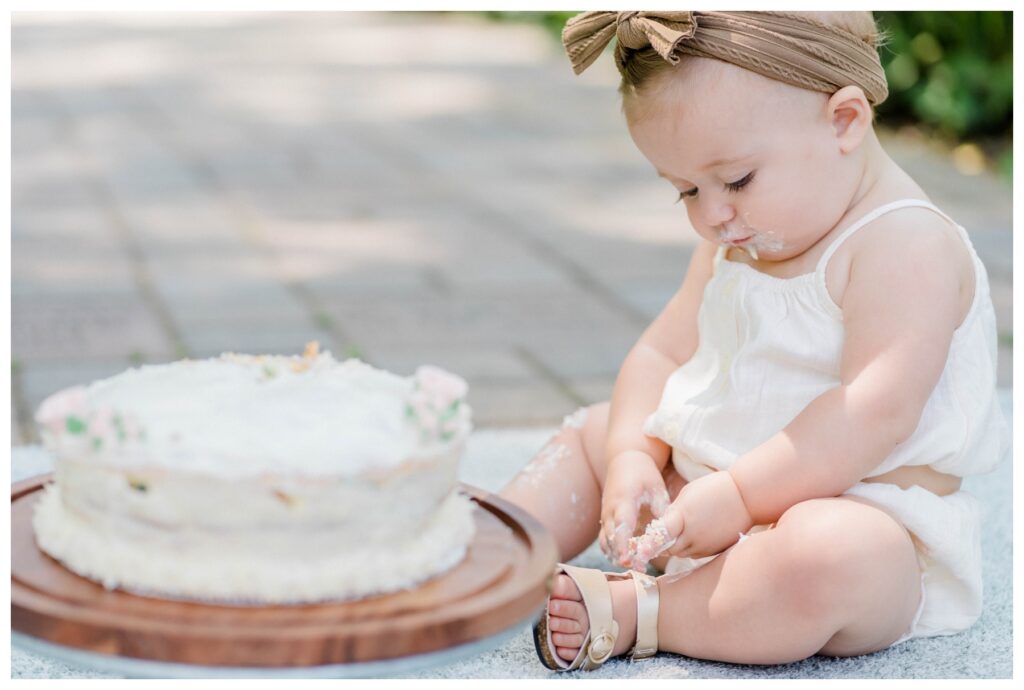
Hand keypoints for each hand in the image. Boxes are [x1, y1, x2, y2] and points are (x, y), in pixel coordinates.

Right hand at [599, 450, 669, 567]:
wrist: (624, 460)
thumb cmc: (643, 473)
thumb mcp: (656, 487)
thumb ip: (661, 508)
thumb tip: (668, 532)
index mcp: (623, 500)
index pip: (622, 525)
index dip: (623, 544)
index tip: (627, 559)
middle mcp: (610, 509)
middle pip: (611, 537)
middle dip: (621, 554)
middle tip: (638, 567)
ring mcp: (606, 515)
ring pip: (605, 541)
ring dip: (616, 554)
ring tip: (634, 566)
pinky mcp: (606, 519)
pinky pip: (605, 539)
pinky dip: (612, 550)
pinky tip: (626, 559)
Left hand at [659, 469, 754, 559]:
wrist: (746, 497)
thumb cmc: (715, 489)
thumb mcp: (688, 494)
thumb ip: (673, 512)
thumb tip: (664, 525)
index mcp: (682, 518)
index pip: (659, 537)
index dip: (650, 541)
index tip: (645, 540)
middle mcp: (692, 536)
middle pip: (668, 550)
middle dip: (662, 545)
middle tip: (659, 537)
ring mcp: (705, 546)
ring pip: (682, 554)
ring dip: (676, 547)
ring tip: (678, 534)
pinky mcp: (715, 551)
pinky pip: (696, 554)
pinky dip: (690, 548)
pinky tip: (693, 536)